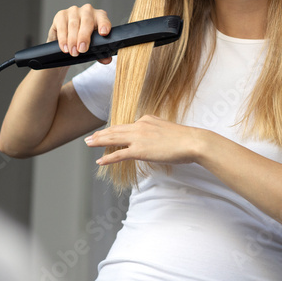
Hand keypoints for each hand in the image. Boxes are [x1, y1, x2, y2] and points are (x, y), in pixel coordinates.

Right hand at [47, 4, 111, 60]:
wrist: (67, 38)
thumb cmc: (83, 39)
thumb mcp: (93, 46)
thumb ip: (100, 54)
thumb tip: (107, 60)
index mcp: (99, 16)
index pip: (103, 19)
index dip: (104, 25)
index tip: (104, 33)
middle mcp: (87, 11)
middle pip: (87, 22)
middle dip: (84, 37)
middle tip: (82, 49)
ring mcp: (73, 11)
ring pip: (73, 25)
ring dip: (72, 40)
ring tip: (73, 52)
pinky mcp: (61, 15)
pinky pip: (62, 27)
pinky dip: (63, 39)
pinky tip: (65, 47)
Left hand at [84, 115, 204, 165]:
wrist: (192, 142)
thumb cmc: (185, 139)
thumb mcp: (167, 129)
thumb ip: (156, 131)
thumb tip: (152, 138)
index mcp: (146, 119)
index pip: (126, 125)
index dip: (113, 130)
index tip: (106, 133)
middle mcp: (140, 125)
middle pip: (115, 130)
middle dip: (100, 134)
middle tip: (90, 137)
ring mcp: (138, 138)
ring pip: (113, 139)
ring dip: (98, 141)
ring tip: (88, 144)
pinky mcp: (139, 150)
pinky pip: (119, 154)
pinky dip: (107, 158)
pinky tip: (100, 161)